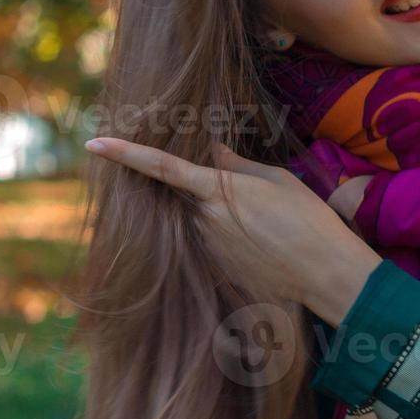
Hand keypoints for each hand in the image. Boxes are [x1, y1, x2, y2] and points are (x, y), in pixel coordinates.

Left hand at [84, 138, 381, 325]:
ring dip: (223, 214)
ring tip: (269, 225)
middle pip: (187, 194)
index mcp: (217, 191)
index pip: (160, 166)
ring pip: (202, 219)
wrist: (325, 275)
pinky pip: (214, 242)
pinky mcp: (218, 269)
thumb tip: (212, 151)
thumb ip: (236, 166)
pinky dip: (232, 237)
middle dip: (207, 188)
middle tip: (252, 199)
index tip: (93, 143)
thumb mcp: (277, 180)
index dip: (124, 153)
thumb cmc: (309, 220)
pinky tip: (265, 244)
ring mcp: (209, 248)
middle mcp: (203, 221)